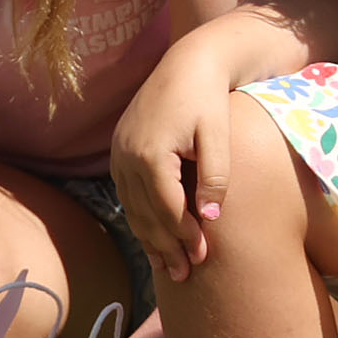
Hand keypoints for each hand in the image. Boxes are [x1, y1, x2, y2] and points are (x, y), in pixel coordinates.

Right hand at [111, 54, 237, 281]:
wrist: (189, 63)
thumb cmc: (210, 98)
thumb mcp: (218, 137)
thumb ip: (215, 178)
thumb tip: (210, 220)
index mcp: (150, 154)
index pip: (166, 208)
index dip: (184, 236)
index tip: (202, 258)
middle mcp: (127, 157)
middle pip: (145, 214)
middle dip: (166, 246)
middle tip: (185, 275)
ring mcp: (119, 154)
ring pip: (132, 208)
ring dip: (150, 238)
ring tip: (169, 265)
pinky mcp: (120, 152)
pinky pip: (128, 194)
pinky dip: (141, 217)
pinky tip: (155, 236)